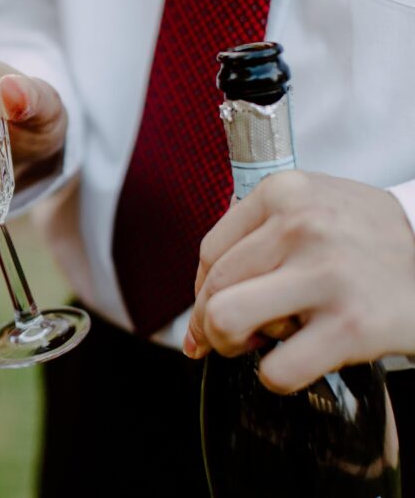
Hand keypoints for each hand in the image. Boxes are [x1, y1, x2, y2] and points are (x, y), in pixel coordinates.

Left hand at [185, 171, 414, 393]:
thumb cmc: (370, 241)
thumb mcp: (316, 206)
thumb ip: (257, 234)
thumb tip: (198, 303)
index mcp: (285, 191)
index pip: (210, 251)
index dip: (203, 290)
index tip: (213, 309)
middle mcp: (302, 225)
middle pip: (213, 289)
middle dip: (213, 322)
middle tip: (236, 335)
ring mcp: (326, 275)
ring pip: (226, 320)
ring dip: (233, 345)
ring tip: (261, 343)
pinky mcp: (351, 325)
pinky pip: (276, 369)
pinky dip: (276, 376)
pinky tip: (298, 360)